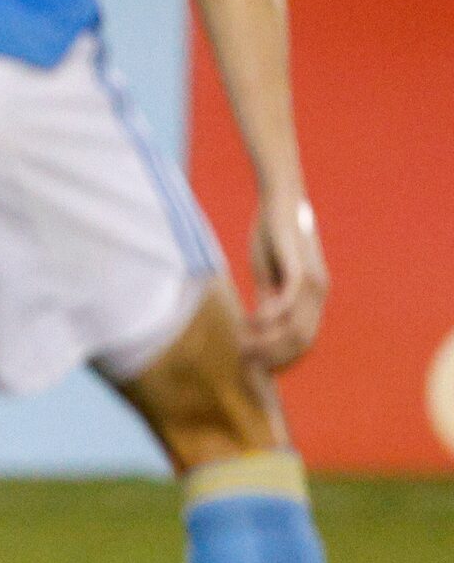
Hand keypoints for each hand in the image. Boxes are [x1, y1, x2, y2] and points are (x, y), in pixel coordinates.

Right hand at [245, 193, 327, 370]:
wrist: (280, 202)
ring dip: (267, 340)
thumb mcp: (266, 274)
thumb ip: (267, 299)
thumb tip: (260, 326)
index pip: (302, 340)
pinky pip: (288, 303)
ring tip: (242, 342)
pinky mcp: (301, 269)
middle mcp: (319, 294)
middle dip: (272, 354)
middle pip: (301, 341)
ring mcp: (313, 283)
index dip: (278, 355)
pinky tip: (251, 319)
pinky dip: (269, 317)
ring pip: (296, 327)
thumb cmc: (272, 236)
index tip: (251, 360)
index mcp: (313, 298)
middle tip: (243, 355)